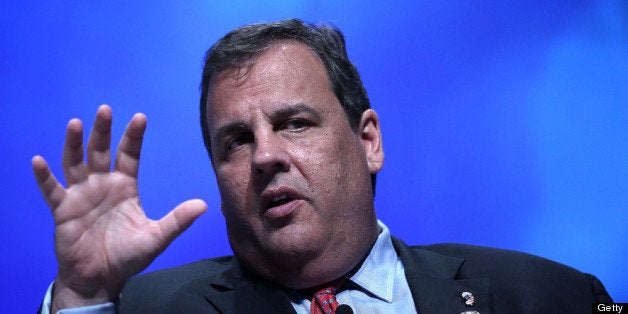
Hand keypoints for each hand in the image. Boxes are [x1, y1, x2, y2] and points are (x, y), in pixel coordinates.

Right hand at [32, 105, 206, 310]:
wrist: (101, 278)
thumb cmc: (127, 256)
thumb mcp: (156, 238)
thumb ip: (177, 220)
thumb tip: (204, 205)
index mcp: (125, 186)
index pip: (129, 155)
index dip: (133, 137)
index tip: (140, 117)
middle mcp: (102, 185)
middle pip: (100, 151)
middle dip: (102, 131)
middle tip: (105, 109)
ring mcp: (81, 195)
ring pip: (75, 163)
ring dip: (73, 144)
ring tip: (75, 123)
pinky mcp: (63, 210)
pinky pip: (51, 190)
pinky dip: (44, 177)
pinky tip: (38, 161)